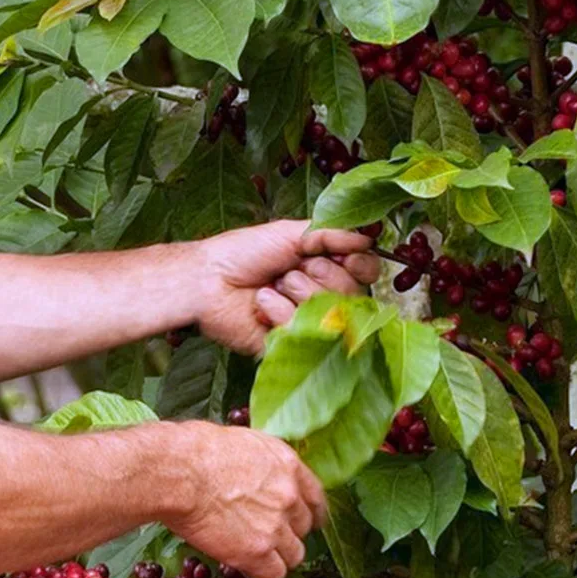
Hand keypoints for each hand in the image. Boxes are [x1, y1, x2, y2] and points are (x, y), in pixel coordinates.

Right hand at [165, 422, 325, 577]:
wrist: (180, 473)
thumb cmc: (196, 451)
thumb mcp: (244, 444)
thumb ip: (263, 464)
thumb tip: (258, 475)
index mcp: (289, 466)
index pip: (315, 497)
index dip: (309, 512)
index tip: (305, 520)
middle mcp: (290, 496)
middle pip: (305, 526)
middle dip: (289, 533)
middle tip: (267, 536)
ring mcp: (277, 525)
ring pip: (294, 554)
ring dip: (277, 556)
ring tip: (255, 554)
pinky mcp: (258, 551)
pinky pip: (274, 574)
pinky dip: (261, 573)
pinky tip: (245, 566)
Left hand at [195, 219, 379, 353]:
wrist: (207, 279)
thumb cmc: (245, 253)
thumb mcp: (290, 233)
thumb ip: (331, 234)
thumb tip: (369, 238)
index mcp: (327, 268)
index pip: (366, 272)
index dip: (360, 266)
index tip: (346, 257)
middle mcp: (324, 297)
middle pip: (354, 295)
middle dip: (323, 276)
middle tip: (292, 269)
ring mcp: (309, 323)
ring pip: (331, 314)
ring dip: (298, 291)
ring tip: (273, 284)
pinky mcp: (291, 344)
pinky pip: (304, 331)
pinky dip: (279, 311)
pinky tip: (261, 303)